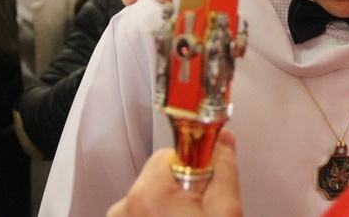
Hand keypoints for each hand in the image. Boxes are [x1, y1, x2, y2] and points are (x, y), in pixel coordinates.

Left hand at [107, 129, 241, 216]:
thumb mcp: (225, 209)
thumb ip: (223, 167)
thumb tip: (223, 138)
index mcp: (148, 194)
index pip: (171, 153)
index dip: (195, 166)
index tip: (204, 181)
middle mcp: (124, 207)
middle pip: (160, 173)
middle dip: (182, 185)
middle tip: (199, 208)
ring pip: (151, 193)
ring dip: (169, 202)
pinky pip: (141, 209)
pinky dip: (157, 213)